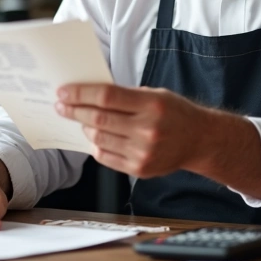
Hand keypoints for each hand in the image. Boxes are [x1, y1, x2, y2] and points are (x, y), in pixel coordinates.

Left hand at [55, 84, 212, 178]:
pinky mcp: (139, 169)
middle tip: (61, 106)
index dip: (81, 94)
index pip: (106, 97)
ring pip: (99, 139)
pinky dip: (95, 145)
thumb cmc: (174, 113)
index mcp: (152, 105)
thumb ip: (125, 96)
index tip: (63, 92)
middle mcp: (147, 130)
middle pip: (99, 120)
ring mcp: (143, 152)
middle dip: (74, 111)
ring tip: (80, 120)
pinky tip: (94, 137)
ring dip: (84, 128)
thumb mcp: (155, 94)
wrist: (199, 140)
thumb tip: (88, 95)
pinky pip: (106, 157)